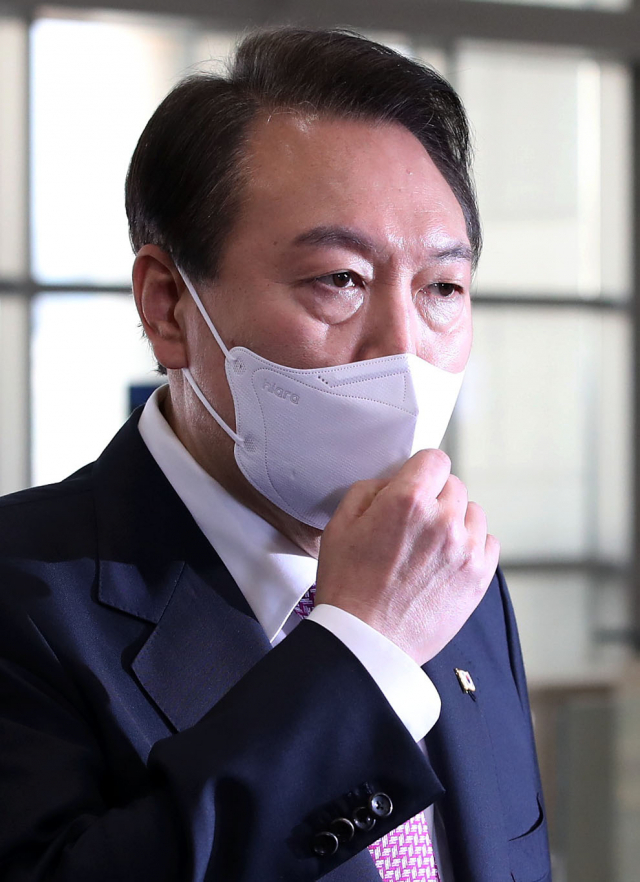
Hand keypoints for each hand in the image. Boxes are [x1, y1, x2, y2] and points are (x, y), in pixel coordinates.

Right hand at [315, 449, 499, 665]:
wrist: (366, 641)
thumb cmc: (348, 587)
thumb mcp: (339, 526)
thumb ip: (367, 491)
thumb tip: (392, 482)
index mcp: (407, 502)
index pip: (435, 459)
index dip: (421, 469)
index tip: (415, 483)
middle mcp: (442, 520)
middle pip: (454, 485)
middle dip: (434, 496)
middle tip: (414, 522)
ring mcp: (465, 550)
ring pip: (473, 512)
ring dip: (456, 520)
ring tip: (432, 544)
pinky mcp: (479, 577)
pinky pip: (488, 542)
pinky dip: (472, 546)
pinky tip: (448, 560)